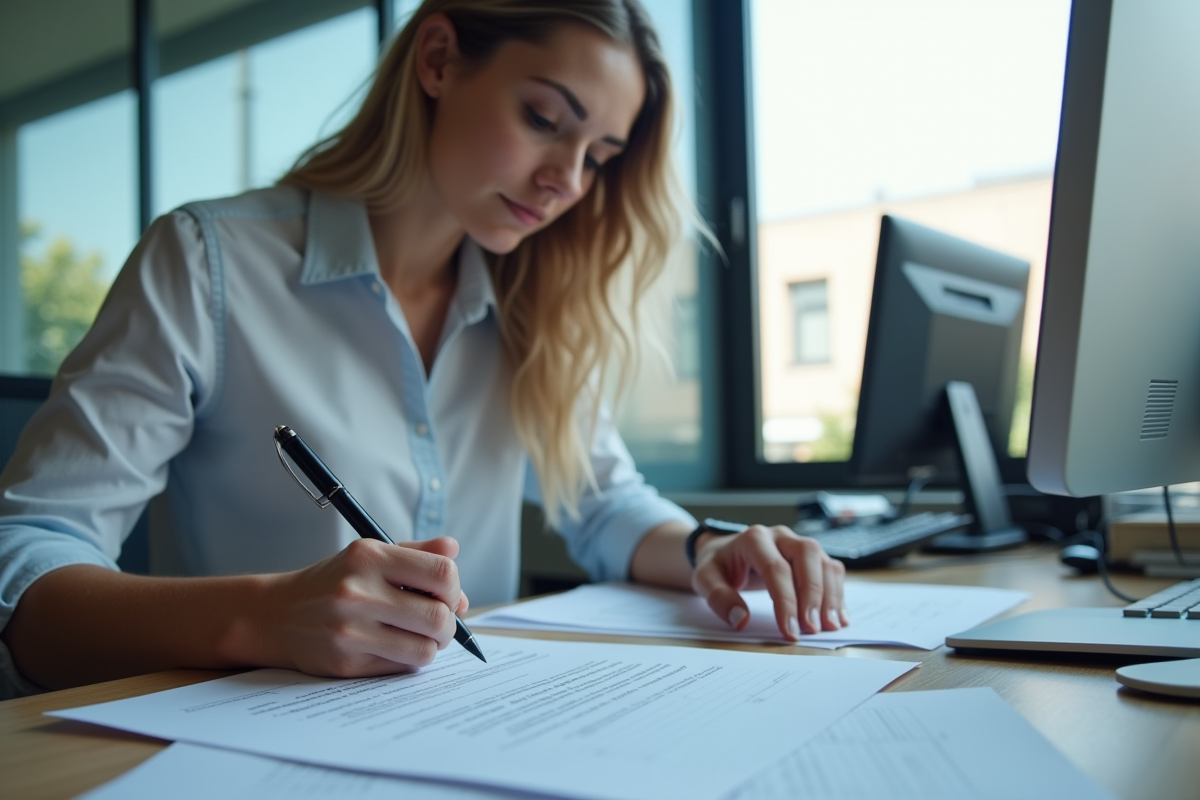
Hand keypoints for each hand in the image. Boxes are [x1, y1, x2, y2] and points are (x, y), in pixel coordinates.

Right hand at [251, 536, 467, 676]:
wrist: (275, 615)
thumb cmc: (333, 582)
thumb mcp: (368, 555)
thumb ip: (415, 552)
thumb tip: (455, 553)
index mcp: (369, 556)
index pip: (441, 573)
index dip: (454, 588)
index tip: (447, 595)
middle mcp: (358, 591)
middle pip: (438, 617)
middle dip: (448, 624)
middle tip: (439, 624)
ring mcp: (350, 630)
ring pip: (424, 649)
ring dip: (431, 646)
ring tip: (418, 637)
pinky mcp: (345, 662)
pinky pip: (400, 667)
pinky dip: (407, 659)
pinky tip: (394, 647)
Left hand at [690, 525, 847, 640]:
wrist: (724, 551)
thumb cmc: (718, 565)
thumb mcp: (705, 579)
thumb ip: (718, 598)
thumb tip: (740, 620)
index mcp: (754, 539)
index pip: (776, 568)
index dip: (786, 601)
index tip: (790, 631)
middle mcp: (780, 536)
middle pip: (807, 556)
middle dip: (814, 595)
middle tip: (813, 628)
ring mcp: (798, 544)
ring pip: (824, 561)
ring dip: (830, 595)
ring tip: (830, 626)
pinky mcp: (810, 556)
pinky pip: (831, 569)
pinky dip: (837, 593)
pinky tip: (837, 617)